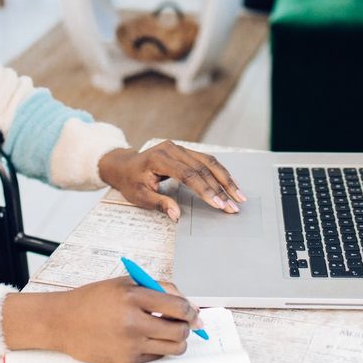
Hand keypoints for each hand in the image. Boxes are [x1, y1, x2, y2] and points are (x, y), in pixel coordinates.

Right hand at [2, 278, 201, 362]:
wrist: (62, 322)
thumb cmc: (92, 300)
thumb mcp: (124, 283)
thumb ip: (157, 289)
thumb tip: (187, 305)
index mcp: (132, 296)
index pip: (178, 306)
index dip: (191, 310)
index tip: (192, 311)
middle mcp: (132, 321)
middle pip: (180, 330)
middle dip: (187, 326)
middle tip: (183, 323)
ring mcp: (130, 343)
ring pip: (174, 347)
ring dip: (177, 340)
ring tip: (168, 332)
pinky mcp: (126, 360)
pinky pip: (157, 357)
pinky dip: (158, 348)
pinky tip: (147, 339)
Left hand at [97, 141, 245, 220]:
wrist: (124, 165)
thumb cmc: (130, 181)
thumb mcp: (139, 196)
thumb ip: (159, 204)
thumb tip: (177, 215)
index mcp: (159, 159)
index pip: (187, 174)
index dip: (204, 189)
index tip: (217, 204)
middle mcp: (172, 149)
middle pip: (202, 168)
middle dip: (220, 188)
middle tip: (233, 205)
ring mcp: (179, 148)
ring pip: (208, 162)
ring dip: (225, 180)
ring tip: (239, 196)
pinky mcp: (185, 151)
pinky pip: (206, 160)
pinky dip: (220, 173)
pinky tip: (230, 184)